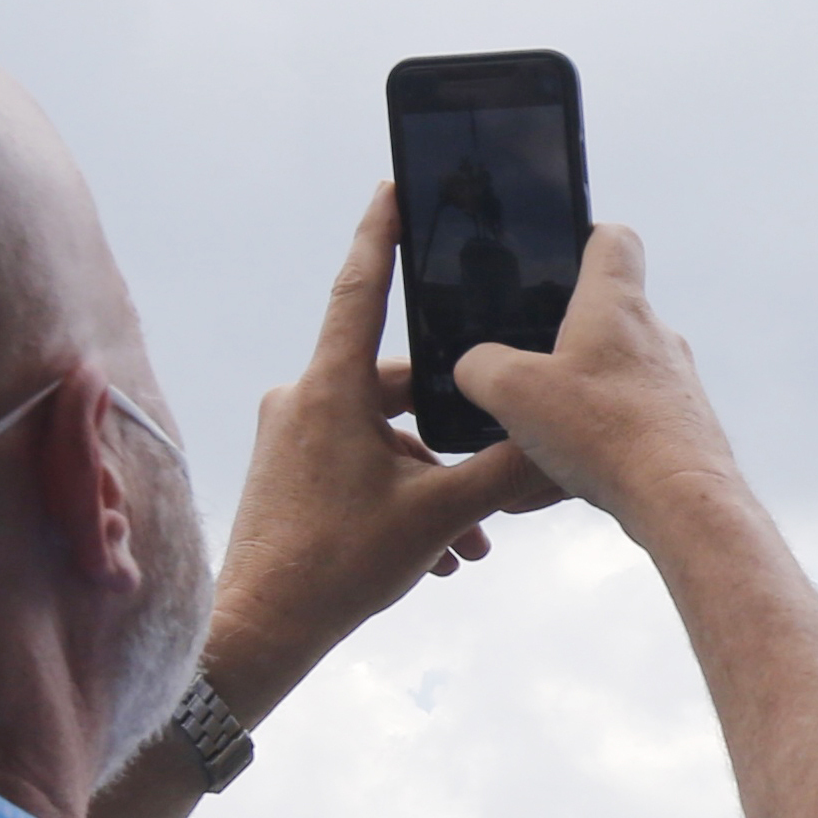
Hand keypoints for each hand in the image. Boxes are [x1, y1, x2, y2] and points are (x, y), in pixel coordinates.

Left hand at [204, 189, 566, 714]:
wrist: (259, 630)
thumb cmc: (335, 566)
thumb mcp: (437, 517)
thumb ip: (502, 473)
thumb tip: (558, 446)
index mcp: (328, 389)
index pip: (359, 289)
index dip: (381, 236)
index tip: (394, 187)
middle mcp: (302, 399)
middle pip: (395, 384)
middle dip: (452, 426)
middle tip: (497, 450)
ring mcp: (290, 436)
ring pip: (383, 435)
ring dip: (433, 477)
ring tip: (470, 536)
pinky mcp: (288, 471)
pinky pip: (360, 463)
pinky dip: (401, 494)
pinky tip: (439, 551)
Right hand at [449, 225, 747, 538]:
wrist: (682, 503)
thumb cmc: (607, 435)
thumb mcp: (513, 392)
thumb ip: (481, 367)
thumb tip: (476, 367)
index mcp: (617, 304)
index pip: (613, 239)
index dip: (584, 234)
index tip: (557, 251)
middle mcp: (654, 336)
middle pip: (605, 316)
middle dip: (560, 340)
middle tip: (520, 366)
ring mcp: (673, 384)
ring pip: (611, 380)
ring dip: (571, 404)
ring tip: (530, 440)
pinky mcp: (680, 429)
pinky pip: (624, 429)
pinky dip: (590, 449)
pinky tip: (554, 483)